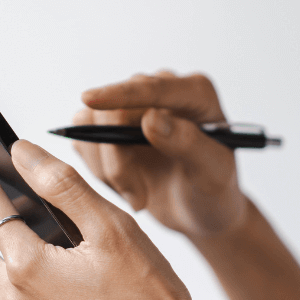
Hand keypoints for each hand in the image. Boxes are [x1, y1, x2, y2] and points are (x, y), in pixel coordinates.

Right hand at [75, 71, 247, 238]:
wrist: (199, 211)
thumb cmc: (215, 191)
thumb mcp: (213, 173)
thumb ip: (189, 143)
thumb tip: (151, 118)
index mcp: (196, 93)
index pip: (153, 87)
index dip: (120, 93)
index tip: (91, 99)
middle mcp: (161, 91)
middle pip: (114, 109)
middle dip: (118, 161)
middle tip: (139, 199)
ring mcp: (133, 107)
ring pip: (90, 124)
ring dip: (108, 169)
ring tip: (138, 196)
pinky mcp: (110, 127)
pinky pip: (85, 141)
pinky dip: (99, 171)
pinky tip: (128, 187)